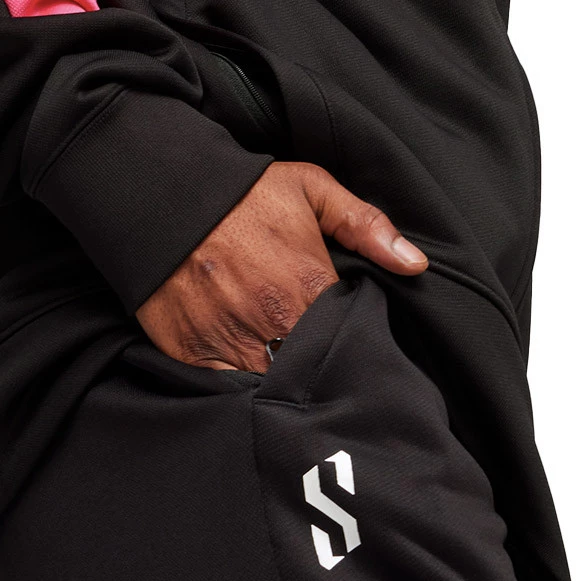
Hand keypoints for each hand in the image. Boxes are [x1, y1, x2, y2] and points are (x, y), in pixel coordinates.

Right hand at [134, 161, 427, 372]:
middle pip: (315, 367)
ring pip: (273, 386)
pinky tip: (248, 384)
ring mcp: (233, 342)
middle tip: (322, 364)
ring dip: (284, 387)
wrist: (165, 194)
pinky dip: (239, 392)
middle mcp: (275, 322)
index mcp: (311, 285)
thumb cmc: (243, 192)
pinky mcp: (194, 355)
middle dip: (322, 368)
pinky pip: (227, 390)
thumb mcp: (311, 187)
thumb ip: (366, 225)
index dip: (353, 339)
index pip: (350, 334)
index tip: (348, 337)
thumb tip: (416, 265)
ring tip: (292, 382)